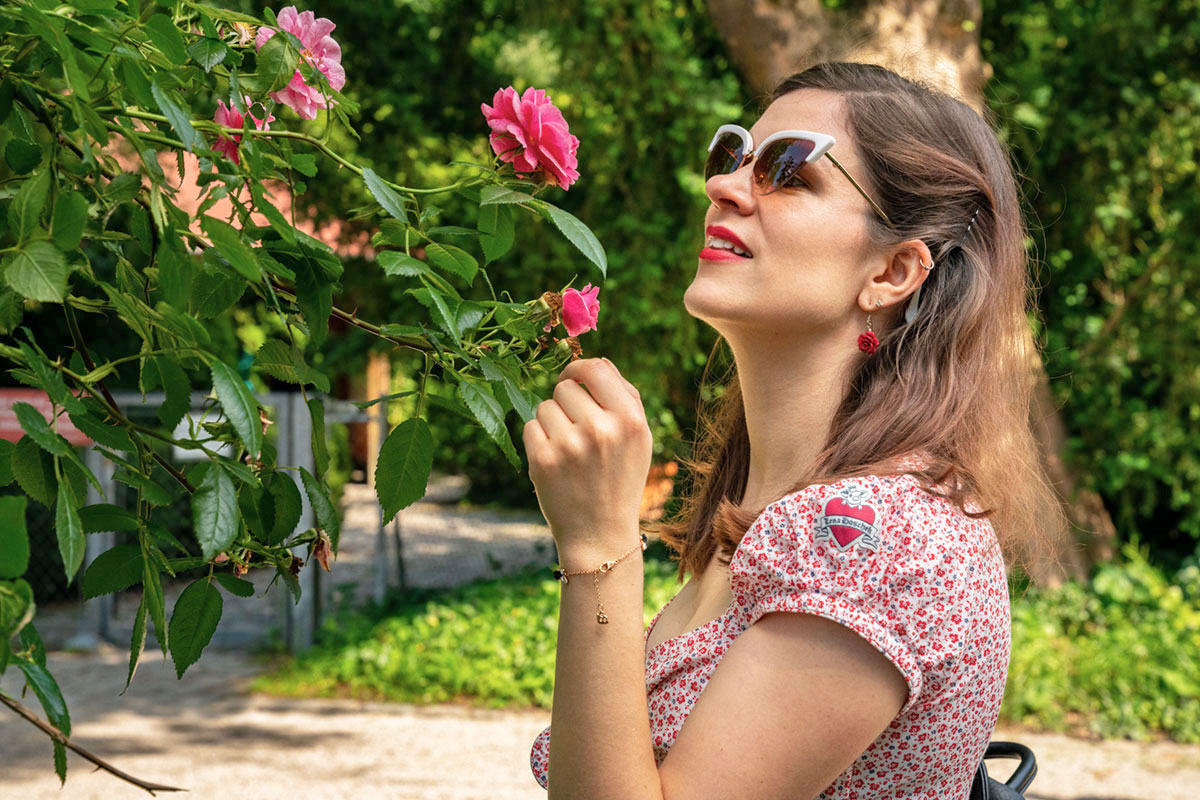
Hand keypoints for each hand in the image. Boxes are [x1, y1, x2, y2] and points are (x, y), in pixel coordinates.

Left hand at [522, 357, 651, 560]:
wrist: (600, 534)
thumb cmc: (620, 478)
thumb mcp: (638, 438)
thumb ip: (624, 395)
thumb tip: (596, 361)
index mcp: (630, 420)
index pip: (595, 368)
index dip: (578, 370)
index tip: (573, 381)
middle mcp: (601, 429)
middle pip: (565, 387)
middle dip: (566, 402)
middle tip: (576, 431)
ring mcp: (570, 445)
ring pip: (545, 406)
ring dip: (551, 423)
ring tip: (568, 450)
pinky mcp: (543, 461)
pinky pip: (530, 427)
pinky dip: (538, 441)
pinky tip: (555, 462)